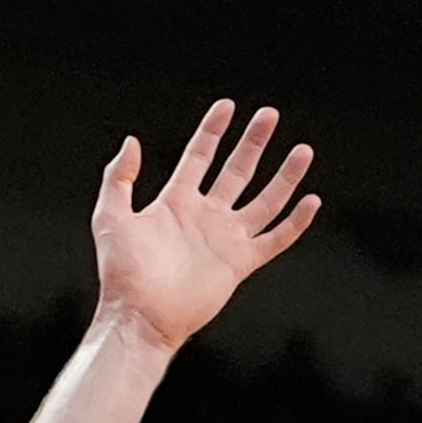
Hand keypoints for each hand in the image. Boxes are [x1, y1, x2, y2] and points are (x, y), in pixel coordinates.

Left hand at [91, 102, 320, 347]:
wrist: (141, 315)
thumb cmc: (122, 272)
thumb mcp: (110, 216)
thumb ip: (119, 178)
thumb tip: (132, 142)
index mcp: (176, 201)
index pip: (200, 156)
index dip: (213, 131)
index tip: (227, 107)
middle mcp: (206, 216)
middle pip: (238, 170)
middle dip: (254, 142)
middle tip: (270, 115)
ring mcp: (226, 238)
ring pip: (264, 200)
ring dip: (284, 176)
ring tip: (302, 151)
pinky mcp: (241, 263)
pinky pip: (275, 238)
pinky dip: (295, 222)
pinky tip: (311, 201)